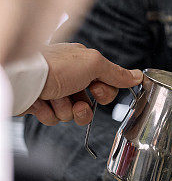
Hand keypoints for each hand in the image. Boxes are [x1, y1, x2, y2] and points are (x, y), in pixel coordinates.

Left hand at [23, 43, 142, 125]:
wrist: (24, 79)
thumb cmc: (56, 67)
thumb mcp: (94, 64)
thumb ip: (116, 73)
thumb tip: (137, 76)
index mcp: (82, 62)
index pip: (105, 83)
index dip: (104, 92)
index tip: (97, 90)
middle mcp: (69, 75)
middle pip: (89, 101)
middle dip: (85, 107)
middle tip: (77, 102)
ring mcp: (54, 90)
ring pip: (71, 113)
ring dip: (66, 111)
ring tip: (55, 101)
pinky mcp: (39, 103)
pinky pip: (53, 118)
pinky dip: (49, 114)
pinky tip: (42, 105)